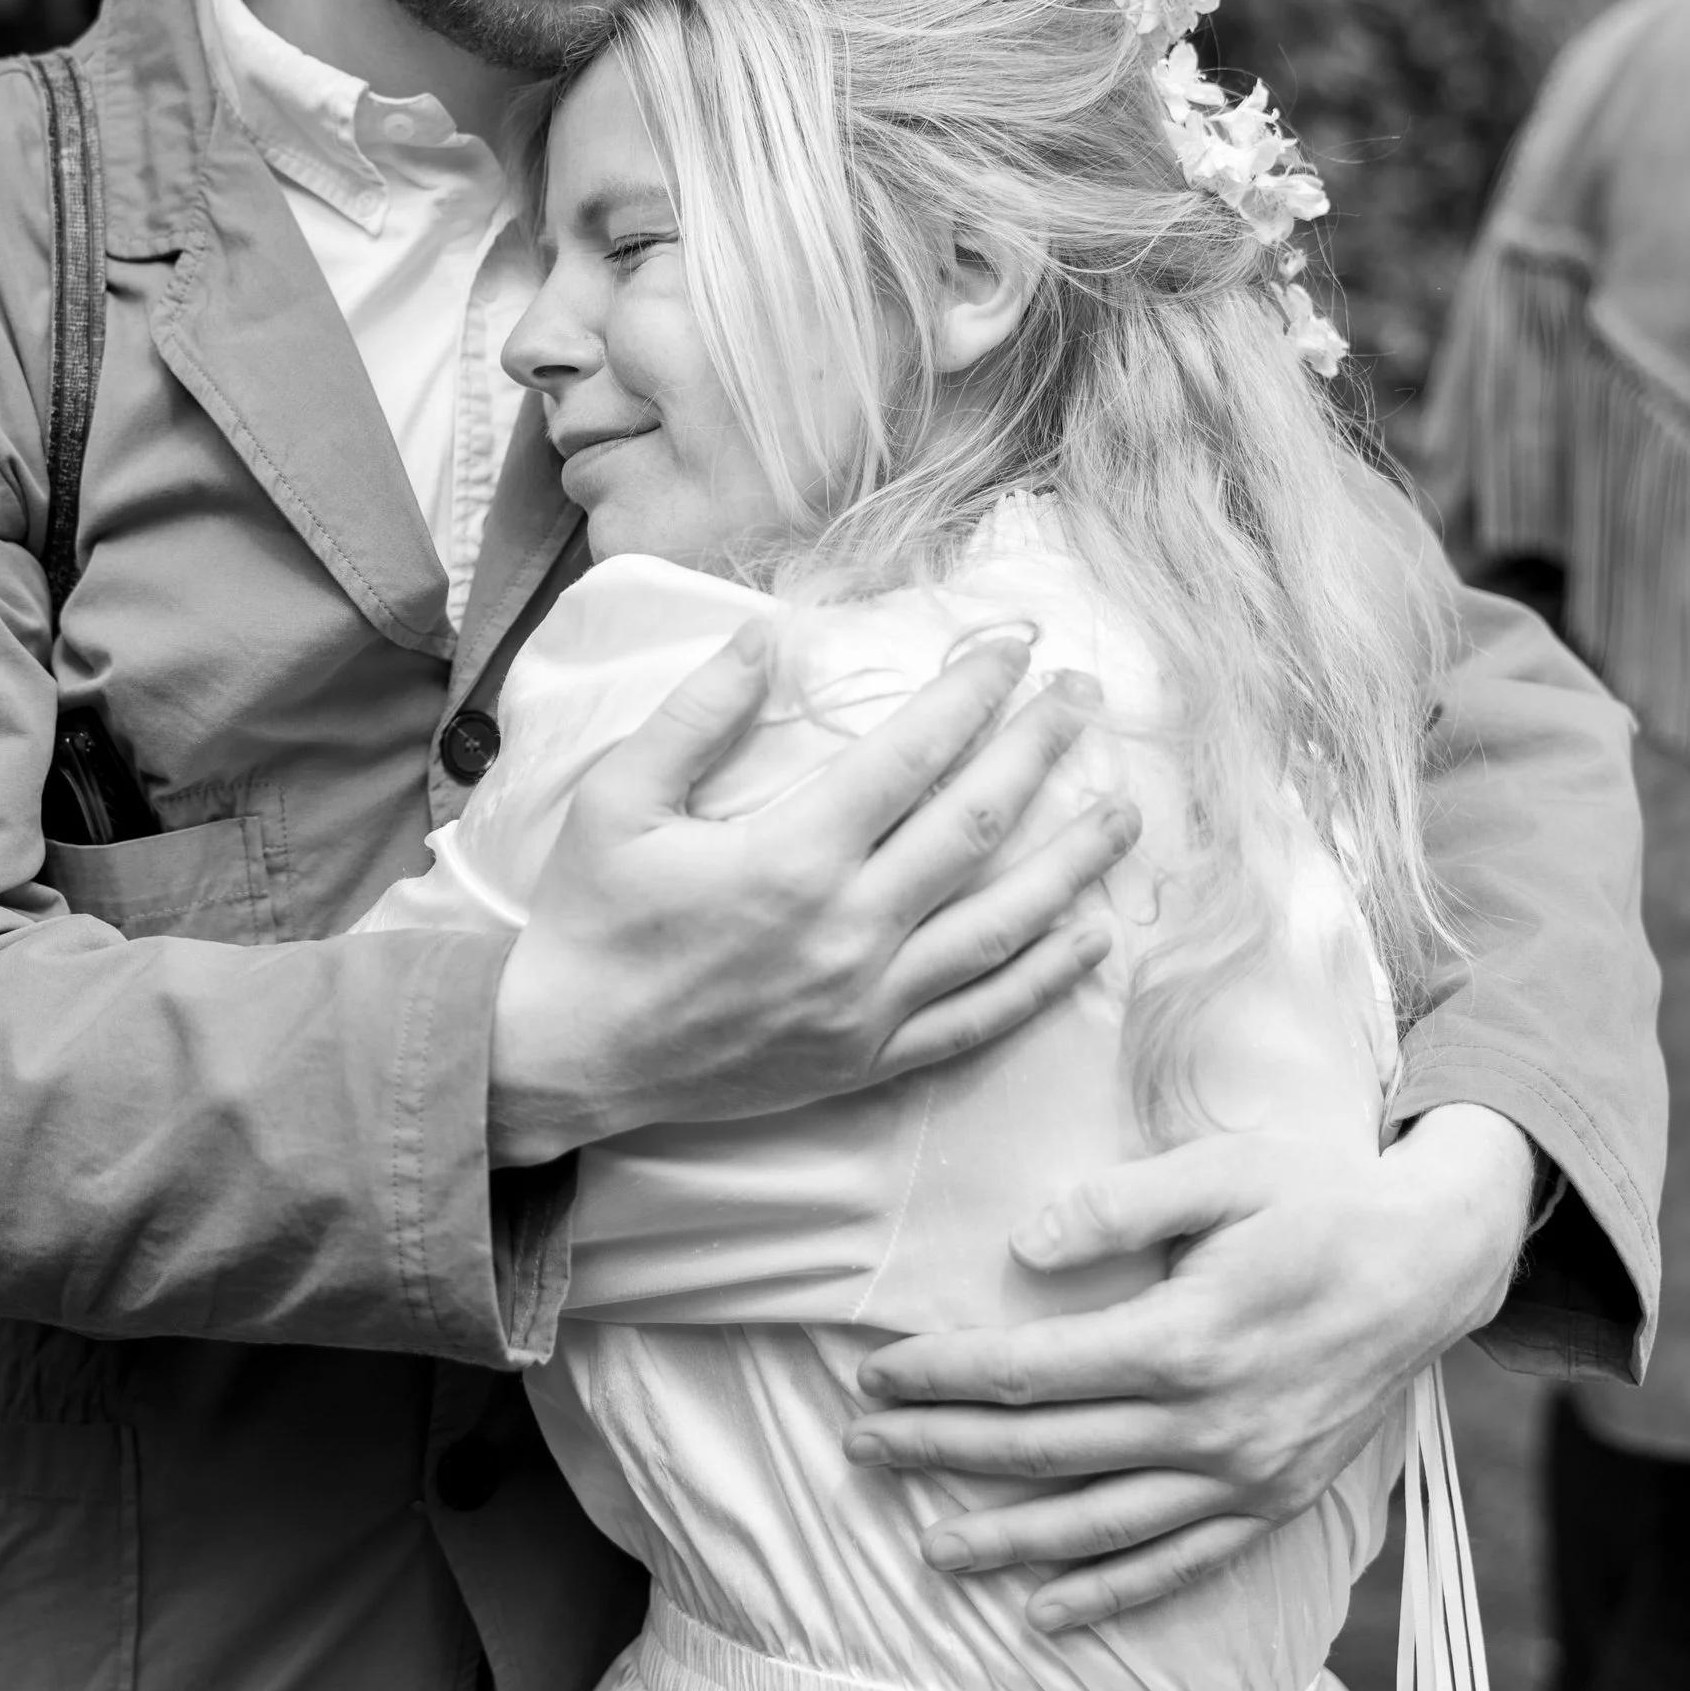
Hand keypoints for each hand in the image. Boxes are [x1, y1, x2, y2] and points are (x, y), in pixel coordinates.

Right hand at [488, 623, 1139, 1163]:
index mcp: (789, 856)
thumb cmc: (590, 920)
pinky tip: (1089, 938)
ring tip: (1123, 809)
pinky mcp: (868, 1058)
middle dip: (1040, 750)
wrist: (566, 1058)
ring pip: (1001, 924)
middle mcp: (845, 930)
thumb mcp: (620, 798)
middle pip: (975, 825)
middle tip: (1085, 695)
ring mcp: (866, 1002)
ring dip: (1071, 861)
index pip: (912, 753)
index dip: (972, 690)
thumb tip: (772, 632)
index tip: (1013, 642)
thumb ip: (699, 712)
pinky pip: (979, 1017)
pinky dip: (1043, 978)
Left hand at [841, 1101, 1536, 1627]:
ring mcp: (1246, 1474)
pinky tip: (1047, 1613)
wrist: (1432, 1260)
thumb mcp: (1222, 1171)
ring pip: (1103, 1524)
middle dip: (944, 1451)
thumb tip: (1026, 1247)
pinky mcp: (1275, 1500)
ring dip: (1010, 1540)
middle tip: (862, 1451)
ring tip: (931, 1548)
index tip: (874, 1377)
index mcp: (1183, 1340)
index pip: (1029, 1372)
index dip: (943, 1377)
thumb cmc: (1317, 1197)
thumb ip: (1121, 1204)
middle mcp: (1210, 1424)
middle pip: (1046, 1450)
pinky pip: (1181, 1562)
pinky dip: (1112, 1593)